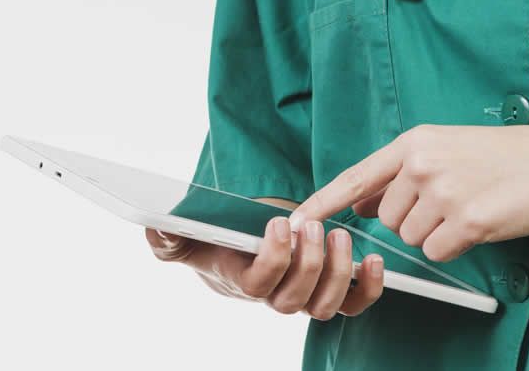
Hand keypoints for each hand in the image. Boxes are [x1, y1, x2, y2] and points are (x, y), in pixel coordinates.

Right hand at [146, 217, 383, 319]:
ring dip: (339, 273)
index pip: (260, 285)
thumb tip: (155, 228)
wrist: (237, 252)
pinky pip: (355, 303)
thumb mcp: (186, 236)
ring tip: (340, 236)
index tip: (278, 223)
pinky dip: (369, 287)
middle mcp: (276, 297)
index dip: (274, 259)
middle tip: (312, 226)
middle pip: (296, 299)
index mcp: (244, 283)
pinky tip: (373, 260)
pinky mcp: (330, 289)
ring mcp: (305, 296)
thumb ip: (166, 236)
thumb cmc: (214, 242)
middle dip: (308, 264)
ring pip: (327, 305)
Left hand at [289, 124, 528, 261]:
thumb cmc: (502, 156)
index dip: (322, 203)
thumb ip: (398, 174)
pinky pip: (438, 251)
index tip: (295, 221)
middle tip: (451, 200)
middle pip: (386, 218)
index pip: (354, 178)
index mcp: (413, 143)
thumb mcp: (443, 150)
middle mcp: (421, 164)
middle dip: (412, 219)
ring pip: (411, 237)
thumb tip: (360, 203)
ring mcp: (444, 192)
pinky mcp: (467, 220)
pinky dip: (455, 247)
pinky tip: (479, 222)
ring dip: (436, 233)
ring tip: (468, 206)